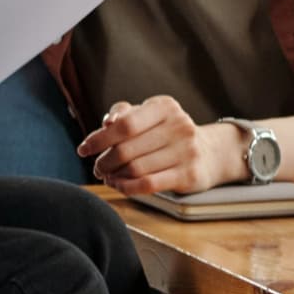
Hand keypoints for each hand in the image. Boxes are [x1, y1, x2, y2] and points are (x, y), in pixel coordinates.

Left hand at [80, 95, 237, 194]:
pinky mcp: (190, 174)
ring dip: (114, 176)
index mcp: (165, 106)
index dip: (99, 139)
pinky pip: (149, 184)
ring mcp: (187, 150)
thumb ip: (124, 114)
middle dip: (104, 161)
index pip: (124, 124)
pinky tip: (119, 186)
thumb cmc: (168, 133)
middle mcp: (179, 125)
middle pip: (127, 149)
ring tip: (108, 177)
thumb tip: (106, 122)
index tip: (83, 149)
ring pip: (136, 168)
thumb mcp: (150, 116)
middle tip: (97, 168)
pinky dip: (128, 187)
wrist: (210, 153)